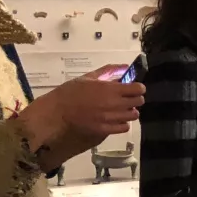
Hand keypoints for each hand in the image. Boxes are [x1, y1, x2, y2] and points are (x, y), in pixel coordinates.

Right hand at [20, 67, 144, 151]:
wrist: (57, 111)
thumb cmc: (71, 92)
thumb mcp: (89, 77)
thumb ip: (108, 71)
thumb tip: (124, 67)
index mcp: (110, 89)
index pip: (138, 89)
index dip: (138, 87)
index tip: (134, 87)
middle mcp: (114, 104)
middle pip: (138, 102)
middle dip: (135, 98)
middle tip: (127, 98)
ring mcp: (110, 118)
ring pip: (133, 115)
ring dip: (130, 111)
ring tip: (121, 108)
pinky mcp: (105, 129)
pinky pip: (124, 127)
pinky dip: (123, 123)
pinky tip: (116, 119)